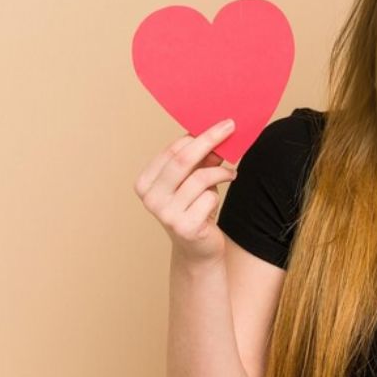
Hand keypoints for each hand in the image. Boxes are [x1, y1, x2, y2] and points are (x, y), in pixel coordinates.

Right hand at [134, 118, 238, 263]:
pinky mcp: (185, 226)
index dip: (199, 135)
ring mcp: (166, 214)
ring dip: (220, 172)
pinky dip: (217, 196)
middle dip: (209, 140)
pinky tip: (216, 202)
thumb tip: (217, 135)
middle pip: (183, 159)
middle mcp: (151, 198)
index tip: (221, 125)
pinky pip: (209, 198)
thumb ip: (201, 160)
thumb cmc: (195, 210)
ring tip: (230, 173)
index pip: (172, 150)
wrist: (198, 250)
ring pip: (199, 178)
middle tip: (230, 128)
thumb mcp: (194, 182)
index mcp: (145, 183)